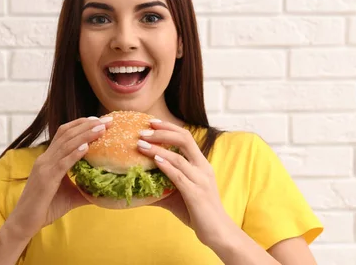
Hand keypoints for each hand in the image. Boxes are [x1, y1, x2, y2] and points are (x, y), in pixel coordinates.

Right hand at [6, 116, 111, 237]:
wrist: (24, 223)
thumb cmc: (46, 208)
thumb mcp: (71, 195)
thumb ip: (86, 188)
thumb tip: (107, 189)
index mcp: (50, 159)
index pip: (65, 134)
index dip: (81, 124)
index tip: (99, 120)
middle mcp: (46, 159)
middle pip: (67, 134)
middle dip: (88, 125)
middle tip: (107, 120)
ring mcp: (44, 167)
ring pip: (66, 145)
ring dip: (85, 135)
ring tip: (101, 128)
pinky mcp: (45, 179)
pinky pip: (61, 163)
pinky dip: (74, 154)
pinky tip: (86, 148)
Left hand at [136, 121, 236, 247]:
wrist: (218, 231)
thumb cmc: (199, 213)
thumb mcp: (180, 195)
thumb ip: (163, 187)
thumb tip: (138, 187)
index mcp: (201, 165)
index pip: (186, 137)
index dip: (169, 128)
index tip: (152, 123)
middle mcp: (203, 168)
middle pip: (185, 139)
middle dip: (163, 132)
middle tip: (143, 130)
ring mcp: (201, 180)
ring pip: (179, 157)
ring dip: (158, 148)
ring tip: (140, 144)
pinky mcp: (196, 194)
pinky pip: (179, 176)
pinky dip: (166, 166)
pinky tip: (154, 160)